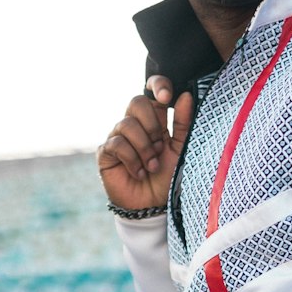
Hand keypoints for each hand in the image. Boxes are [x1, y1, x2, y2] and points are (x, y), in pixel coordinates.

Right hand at [97, 75, 193, 211]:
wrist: (153, 205)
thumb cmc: (168, 177)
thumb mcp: (181, 149)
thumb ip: (183, 123)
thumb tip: (185, 95)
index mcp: (154, 120)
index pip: (151, 91)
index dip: (157, 86)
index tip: (166, 96)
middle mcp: (135, 125)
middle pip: (137, 102)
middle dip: (152, 125)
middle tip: (160, 148)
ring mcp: (118, 137)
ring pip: (127, 124)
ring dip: (144, 148)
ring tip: (152, 166)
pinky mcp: (105, 152)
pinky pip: (117, 143)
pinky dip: (133, 160)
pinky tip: (140, 173)